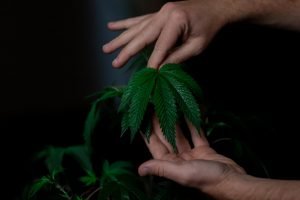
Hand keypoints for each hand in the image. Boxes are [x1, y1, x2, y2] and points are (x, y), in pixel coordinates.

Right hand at [103, 0, 234, 68]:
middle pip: (141, 36)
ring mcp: (159, 12)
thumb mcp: (197, 46)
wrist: (215, 7)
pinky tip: (112, 26)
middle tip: (114, 63)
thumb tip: (160, 69)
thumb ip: (177, 56)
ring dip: (120, 38)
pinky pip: (138, 19)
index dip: (153, 62)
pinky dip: (125, 24)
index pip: (160, 46)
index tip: (145, 75)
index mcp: (176, 21)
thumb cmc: (209, 27)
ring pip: (136, 27)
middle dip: (127, 51)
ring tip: (106, 48)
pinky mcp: (158, 13)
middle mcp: (164, 14)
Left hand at [138, 116, 245, 194]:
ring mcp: (192, 155)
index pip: (156, 146)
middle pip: (167, 138)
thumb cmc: (208, 179)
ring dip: (175, 122)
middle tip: (154, 108)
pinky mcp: (204, 150)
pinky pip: (196, 135)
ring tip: (169, 108)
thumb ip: (162, 168)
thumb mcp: (183, 173)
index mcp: (171, 165)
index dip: (148, 134)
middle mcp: (179, 160)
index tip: (142, 120)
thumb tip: (140, 170)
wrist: (233, 182)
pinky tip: (189, 114)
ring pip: (181, 135)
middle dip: (160, 124)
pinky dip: (193, 125)